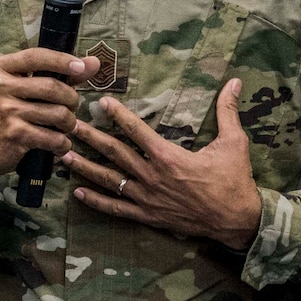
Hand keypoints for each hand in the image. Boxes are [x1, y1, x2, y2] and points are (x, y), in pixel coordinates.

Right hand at [0, 48, 101, 183]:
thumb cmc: (9, 112)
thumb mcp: (25, 88)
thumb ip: (59, 74)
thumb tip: (94, 63)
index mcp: (1, 68)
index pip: (37, 57)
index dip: (62, 60)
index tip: (80, 67)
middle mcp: (0, 86)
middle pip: (54, 87)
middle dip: (72, 100)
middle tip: (70, 109)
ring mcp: (6, 111)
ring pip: (58, 114)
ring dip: (69, 124)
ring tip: (64, 127)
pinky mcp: (14, 134)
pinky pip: (54, 138)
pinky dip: (62, 144)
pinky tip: (57, 145)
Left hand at [63, 79, 264, 249]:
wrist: (236, 220)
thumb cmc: (235, 180)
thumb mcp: (234, 142)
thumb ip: (228, 111)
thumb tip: (236, 80)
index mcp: (169, 157)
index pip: (137, 131)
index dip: (118, 115)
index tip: (101, 103)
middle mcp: (152, 176)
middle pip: (114, 153)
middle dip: (90, 138)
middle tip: (69, 125)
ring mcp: (147, 198)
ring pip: (110, 180)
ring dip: (85, 167)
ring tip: (64, 156)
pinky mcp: (147, 216)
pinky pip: (116, 208)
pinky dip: (96, 201)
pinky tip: (78, 192)